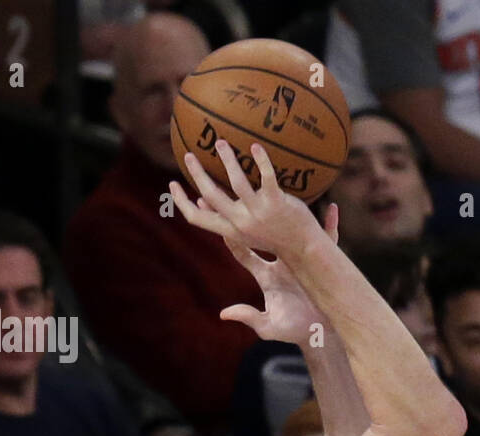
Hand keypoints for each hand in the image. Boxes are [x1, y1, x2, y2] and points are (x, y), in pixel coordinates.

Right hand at [169, 140, 322, 263]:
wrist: (306, 249)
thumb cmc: (278, 239)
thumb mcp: (249, 234)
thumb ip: (229, 218)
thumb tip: (203, 199)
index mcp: (231, 230)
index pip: (197, 219)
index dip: (181, 202)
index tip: (172, 184)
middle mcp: (241, 222)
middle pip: (209, 194)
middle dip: (196, 173)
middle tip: (189, 154)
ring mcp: (259, 213)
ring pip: (236, 182)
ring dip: (226, 159)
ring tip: (220, 143)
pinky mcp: (277, 203)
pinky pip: (266, 176)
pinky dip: (260, 160)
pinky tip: (255, 147)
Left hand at [218, 203, 338, 345]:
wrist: (321, 335)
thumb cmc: (294, 331)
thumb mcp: (269, 326)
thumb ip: (249, 316)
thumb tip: (224, 314)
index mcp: (266, 276)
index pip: (243, 251)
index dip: (229, 235)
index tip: (216, 218)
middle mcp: (282, 263)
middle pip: (263, 232)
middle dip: (251, 212)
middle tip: (236, 188)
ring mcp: (302, 262)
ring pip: (293, 231)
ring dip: (288, 212)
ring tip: (282, 190)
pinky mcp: (322, 265)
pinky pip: (328, 241)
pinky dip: (331, 225)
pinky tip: (332, 209)